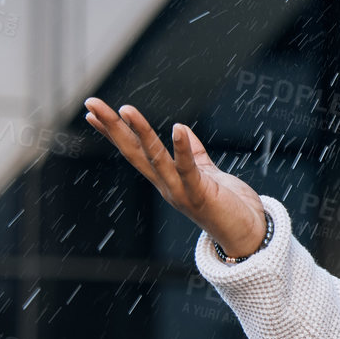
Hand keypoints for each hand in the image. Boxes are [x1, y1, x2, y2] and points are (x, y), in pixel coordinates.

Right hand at [83, 97, 266, 256]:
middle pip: (134, 152)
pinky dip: (183, 149)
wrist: (248, 235)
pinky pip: (189, 169)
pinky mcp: (200, 194)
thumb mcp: (206, 174)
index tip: (91, 113)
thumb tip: (181, 128)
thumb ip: (194, 153)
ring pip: (155, 158)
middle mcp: (166, 185)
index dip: (112, 132)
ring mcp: (180, 191)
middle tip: (92, 103)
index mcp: (166, 178)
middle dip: (113, 127)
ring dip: (140, 133)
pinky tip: (177, 128)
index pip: (133, 151)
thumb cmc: (228, 206)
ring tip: (125, 109)